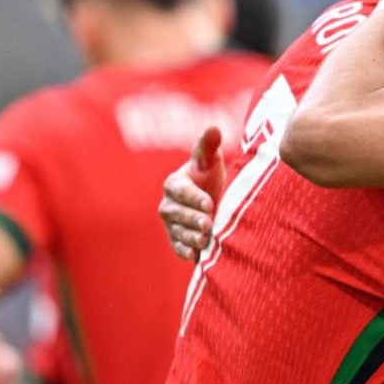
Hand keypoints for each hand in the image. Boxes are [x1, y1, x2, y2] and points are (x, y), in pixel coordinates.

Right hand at [159, 127, 222, 262]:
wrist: (215, 200)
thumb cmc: (211, 176)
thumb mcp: (211, 161)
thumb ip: (209, 146)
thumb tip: (213, 128)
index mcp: (174, 183)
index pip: (180, 190)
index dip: (193, 197)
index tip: (209, 203)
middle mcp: (168, 205)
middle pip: (175, 213)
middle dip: (191, 219)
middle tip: (208, 224)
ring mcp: (171, 224)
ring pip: (177, 232)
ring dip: (190, 237)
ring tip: (206, 239)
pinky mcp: (177, 241)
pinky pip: (178, 248)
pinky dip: (187, 252)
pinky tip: (198, 255)